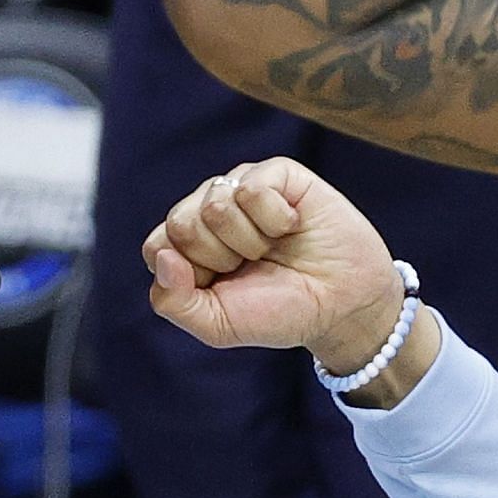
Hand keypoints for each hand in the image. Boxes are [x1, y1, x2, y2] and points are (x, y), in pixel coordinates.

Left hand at [140, 157, 416, 374]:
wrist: (341, 304)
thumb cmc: (278, 311)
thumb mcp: (217, 324)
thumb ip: (173, 301)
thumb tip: (164, 256)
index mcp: (187, 247)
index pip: (157, 246)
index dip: (189, 273)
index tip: (222, 286)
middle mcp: (208, 212)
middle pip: (181, 223)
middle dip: (219, 257)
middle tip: (252, 265)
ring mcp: (241, 189)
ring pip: (214, 204)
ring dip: (249, 240)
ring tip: (272, 247)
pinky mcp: (276, 173)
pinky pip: (252, 188)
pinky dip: (274, 218)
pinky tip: (291, 226)